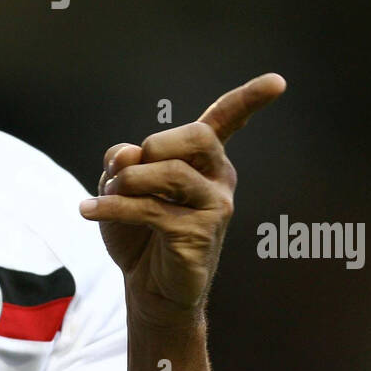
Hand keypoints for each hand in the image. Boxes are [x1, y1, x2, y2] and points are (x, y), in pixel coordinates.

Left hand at [80, 74, 285, 328]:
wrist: (146, 288)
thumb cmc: (140, 232)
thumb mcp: (121, 185)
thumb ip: (124, 160)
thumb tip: (128, 153)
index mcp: (203, 159)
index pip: (229, 120)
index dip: (251, 98)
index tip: (279, 82)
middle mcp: (219, 178)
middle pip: (198, 135)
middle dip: (155, 144)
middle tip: (130, 170)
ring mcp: (215, 206)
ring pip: (171, 172)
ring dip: (127, 181)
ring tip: (107, 195)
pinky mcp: (200, 234)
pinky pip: (151, 209)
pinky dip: (113, 207)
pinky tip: (90, 211)